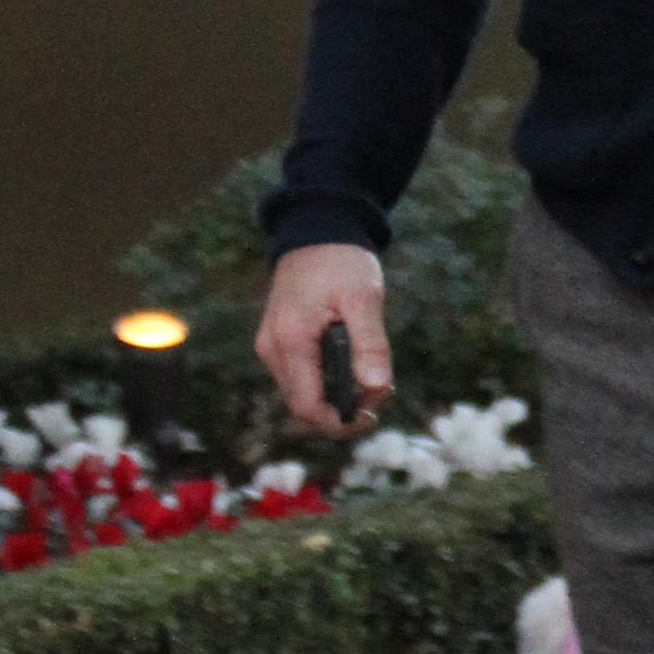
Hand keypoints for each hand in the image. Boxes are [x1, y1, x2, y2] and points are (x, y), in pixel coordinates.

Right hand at [256, 242, 391, 433]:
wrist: (317, 231)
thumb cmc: (341, 262)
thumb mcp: (364, 299)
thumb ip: (370, 344)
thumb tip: (376, 387)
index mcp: (290, 340)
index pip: (306, 406)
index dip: (338, 422)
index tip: (372, 415)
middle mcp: (272, 348)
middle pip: (302, 406)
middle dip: (342, 411)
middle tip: (381, 391)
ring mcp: (272, 346)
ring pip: (302, 394)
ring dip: (337, 398)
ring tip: (373, 379)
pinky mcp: (280, 341)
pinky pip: (302, 377)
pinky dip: (328, 383)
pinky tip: (356, 367)